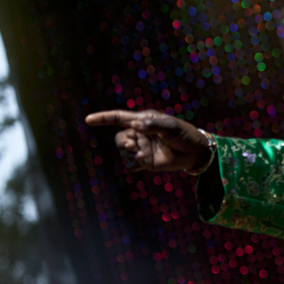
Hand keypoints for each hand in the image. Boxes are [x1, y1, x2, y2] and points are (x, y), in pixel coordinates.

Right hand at [85, 109, 210, 172]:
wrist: (195, 152)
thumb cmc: (184, 135)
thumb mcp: (171, 127)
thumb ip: (153, 125)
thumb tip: (134, 125)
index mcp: (143, 121)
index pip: (119, 118)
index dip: (103, 118)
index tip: (88, 120)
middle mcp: (139, 134)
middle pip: (119, 139)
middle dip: (123, 143)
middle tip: (133, 146)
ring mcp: (142, 148)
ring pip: (123, 152)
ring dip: (128, 154)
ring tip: (142, 155)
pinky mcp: (145, 161)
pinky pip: (130, 165)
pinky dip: (133, 164)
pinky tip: (143, 162)